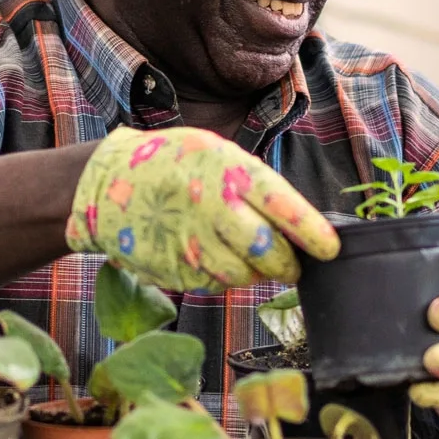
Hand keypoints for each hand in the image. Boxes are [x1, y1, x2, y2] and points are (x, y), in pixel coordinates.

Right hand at [65, 126, 338, 291]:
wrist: (108, 183)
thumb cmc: (175, 165)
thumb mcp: (218, 155)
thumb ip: (255, 186)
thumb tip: (298, 225)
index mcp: (229, 172)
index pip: (284, 207)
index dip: (313, 233)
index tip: (330, 249)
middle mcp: (212, 206)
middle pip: (267, 252)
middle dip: (286, 265)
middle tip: (290, 265)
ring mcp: (191, 241)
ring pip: (242, 276)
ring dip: (253, 273)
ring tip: (243, 255)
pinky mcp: (173, 269)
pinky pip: (213, 284)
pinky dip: (220, 276)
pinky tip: (208, 255)